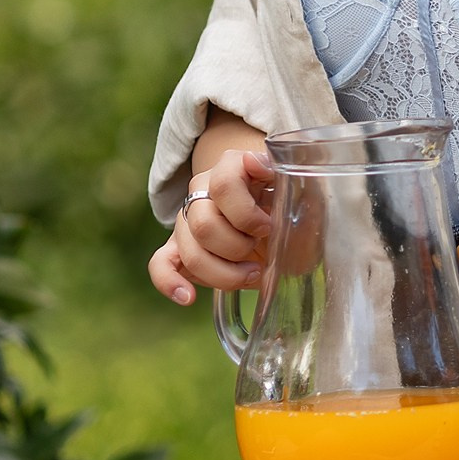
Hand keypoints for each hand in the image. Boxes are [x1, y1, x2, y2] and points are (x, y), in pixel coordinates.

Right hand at [147, 147, 275, 305]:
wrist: (279, 222)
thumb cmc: (289, 208)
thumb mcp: (297, 194)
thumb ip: (283, 177)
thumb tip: (252, 161)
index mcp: (232, 166)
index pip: (223, 185)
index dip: (246, 215)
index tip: (268, 227)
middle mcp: (203, 187)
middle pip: (203, 223)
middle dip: (237, 247)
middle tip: (259, 249)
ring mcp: (188, 217)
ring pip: (189, 250)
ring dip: (222, 272)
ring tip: (250, 274)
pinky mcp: (178, 246)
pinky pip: (161, 263)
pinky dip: (170, 282)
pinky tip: (188, 298)